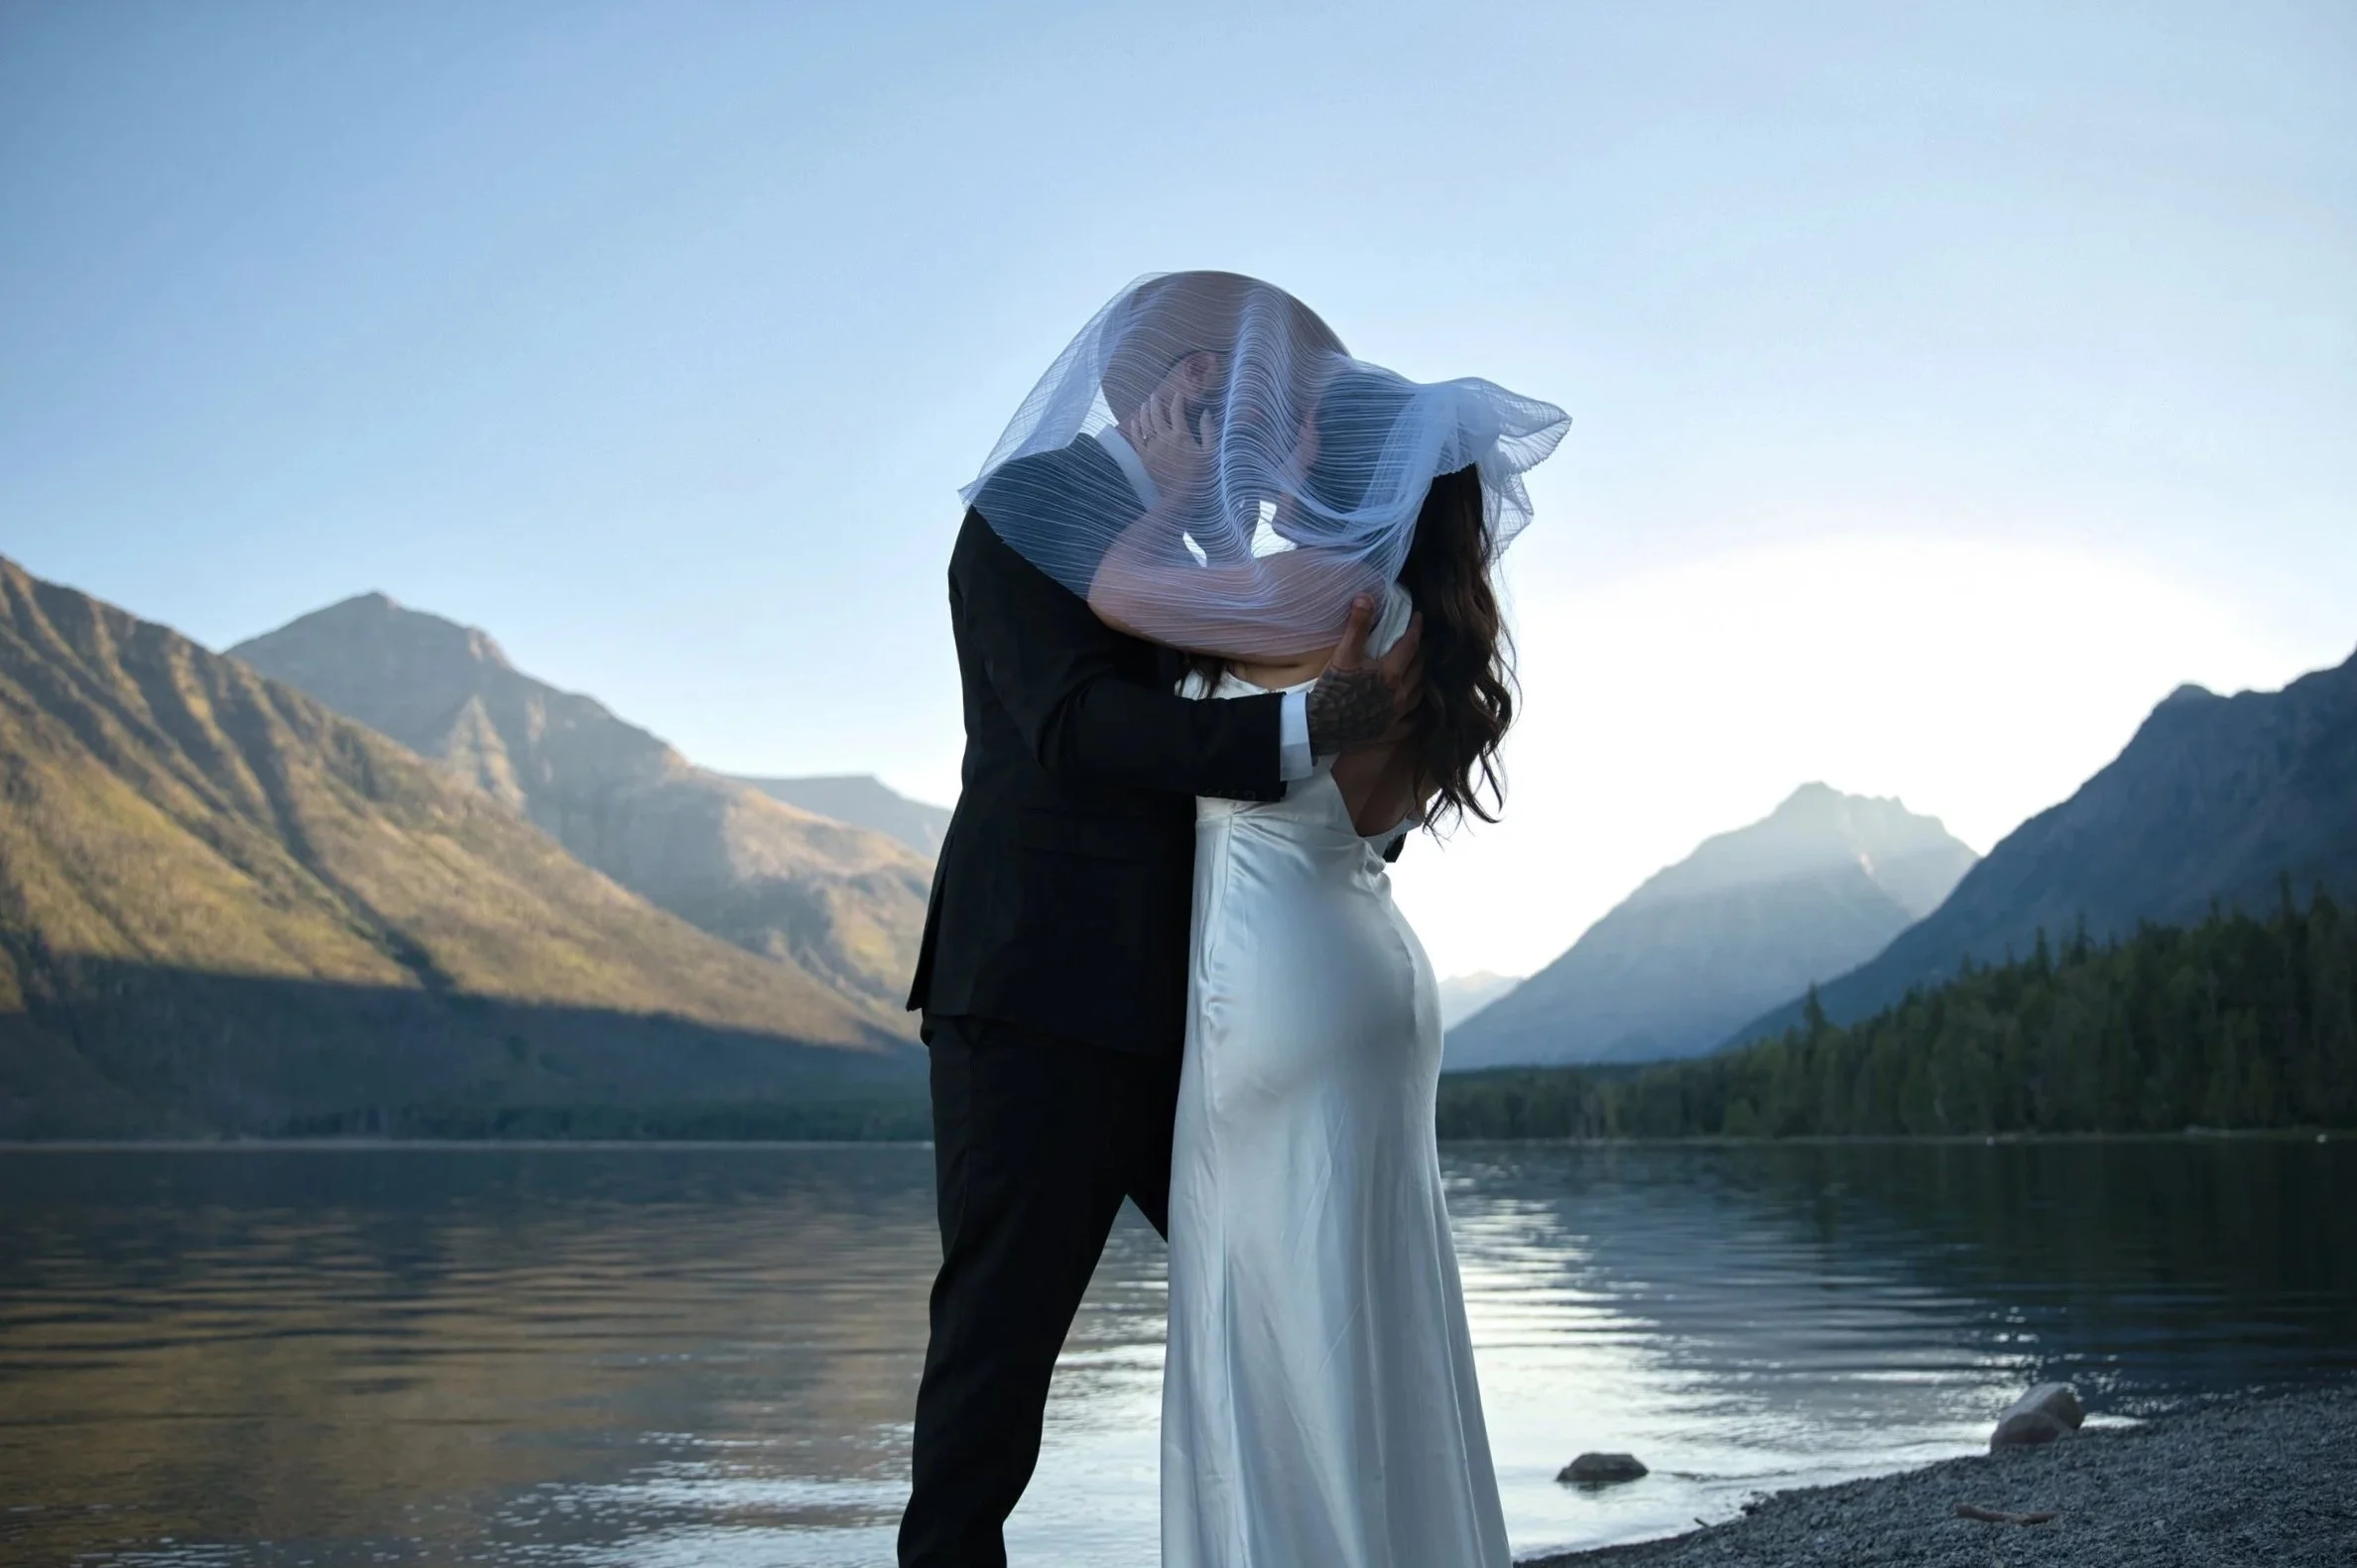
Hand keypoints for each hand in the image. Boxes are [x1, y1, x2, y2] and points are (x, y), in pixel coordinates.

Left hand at [1130, 383, 1217, 500]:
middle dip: (1156, 402)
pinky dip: (1135, 428)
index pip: (1177, 411)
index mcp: (1182, 435)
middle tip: (1155, 394)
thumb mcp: (1211, 453)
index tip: (1178, 394)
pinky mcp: (1145, 458)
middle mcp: (1164, 439)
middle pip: (1157, 415)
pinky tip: (1134, 421)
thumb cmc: (1202, 476)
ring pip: (1145, 424)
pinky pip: (1137, 439)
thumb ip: (1209, 431)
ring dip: (1144, 412)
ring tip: (1144, 404)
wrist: (1183, 497)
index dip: (1177, 400)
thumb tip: (1206, 412)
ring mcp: (1152, 448)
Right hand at [1307, 595, 1422, 756]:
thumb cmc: (1331, 689)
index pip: (1411, 645)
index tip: (1419, 617)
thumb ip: (1358, 626)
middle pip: (1420, 668)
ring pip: (1420, 693)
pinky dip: (1417, 712)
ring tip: (1420, 669)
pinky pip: (1412, 721)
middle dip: (1422, 652)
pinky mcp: (1389, 730)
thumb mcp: (1343, 654)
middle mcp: (1400, 694)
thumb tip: (1365, 597)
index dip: (1416, 629)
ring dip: (1422, 678)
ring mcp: (1396, 714)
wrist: (1320, 726)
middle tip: (1420, 641)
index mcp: (1391, 673)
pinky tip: (1415, 708)